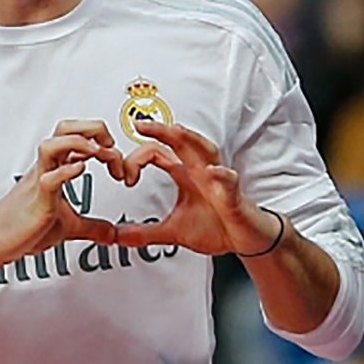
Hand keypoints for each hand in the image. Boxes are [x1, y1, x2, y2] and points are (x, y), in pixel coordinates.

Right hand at [0, 120, 124, 274]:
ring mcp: (39, 181)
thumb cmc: (22, 228)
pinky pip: (49, 179)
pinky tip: (80, 170)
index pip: (79, 137)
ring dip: (80, 143)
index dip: (104, 142)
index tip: (119, 161)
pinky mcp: (37, 200)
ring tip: (99, 152)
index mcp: (54, 168)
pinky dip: (66, 171)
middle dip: (93, 128)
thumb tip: (112, 233)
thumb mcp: (68, 226)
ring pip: (52, 144)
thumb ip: (92, 227)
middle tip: (111, 144)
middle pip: (66, 128)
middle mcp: (46, 168)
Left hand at [117, 121, 280, 255]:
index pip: (157, 152)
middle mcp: (200, 170)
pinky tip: (214, 171)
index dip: (136, 159)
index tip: (124, 176)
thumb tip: (117, 236)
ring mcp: (217, 180)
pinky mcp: (233, 196)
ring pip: (206, 150)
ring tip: (176, 131)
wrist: (246, 239)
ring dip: (191, 140)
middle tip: (140, 124)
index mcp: (184, 174)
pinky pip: (229, 180)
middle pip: (180, 141)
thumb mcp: (173, 232)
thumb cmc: (216, 226)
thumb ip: (144, 233)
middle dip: (161, 130)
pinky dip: (222, 175)